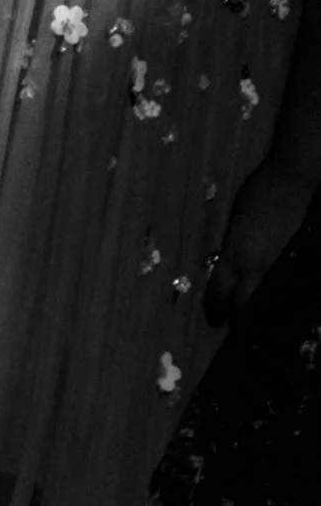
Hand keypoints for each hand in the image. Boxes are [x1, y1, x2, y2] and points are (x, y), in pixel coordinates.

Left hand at [206, 152, 317, 324]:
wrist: (292, 179)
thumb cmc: (257, 194)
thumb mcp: (234, 223)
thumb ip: (231, 247)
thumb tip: (226, 265)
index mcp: (234, 255)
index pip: (219, 293)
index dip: (214, 309)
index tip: (212, 318)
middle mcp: (254, 265)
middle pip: (244, 304)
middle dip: (236, 318)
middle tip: (229, 325)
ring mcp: (277, 263)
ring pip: (264, 298)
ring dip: (255, 307)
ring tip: (250, 316)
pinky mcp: (294, 258)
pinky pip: (281, 284)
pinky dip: (274, 294)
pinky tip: (272, 297)